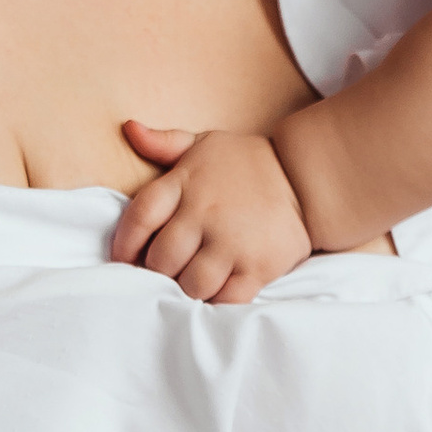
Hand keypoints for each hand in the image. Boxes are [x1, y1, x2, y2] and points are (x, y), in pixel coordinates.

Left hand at [110, 121, 311, 303]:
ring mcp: (232, 243)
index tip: (125, 257)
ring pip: (190, 284)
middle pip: (161, 259)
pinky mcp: (258, 267)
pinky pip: (226, 299)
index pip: (139, 218)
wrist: (306, 179)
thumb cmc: (247, 163)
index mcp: (185, 183)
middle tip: (164, 273)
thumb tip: (129, 129)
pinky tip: (215, 292)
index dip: (125, 244)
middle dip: (157, 271)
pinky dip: (216, 302)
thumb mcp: (204, 144)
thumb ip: (164, 142)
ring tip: (189, 283)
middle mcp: (205, 214)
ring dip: (186, 289)